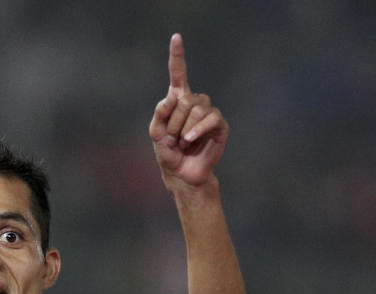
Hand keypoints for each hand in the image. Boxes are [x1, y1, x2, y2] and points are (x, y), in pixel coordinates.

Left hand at [149, 33, 228, 187]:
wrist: (182, 174)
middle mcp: (195, 103)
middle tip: (173, 138)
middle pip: (185, 99)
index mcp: (178, 100)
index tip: (176, 37)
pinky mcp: (220, 126)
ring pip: (196, 110)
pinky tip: (190, 140)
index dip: (177, 56)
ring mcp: (209, 113)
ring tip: (183, 142)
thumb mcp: (156, 134)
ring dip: (184, 129)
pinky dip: (197, 130)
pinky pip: (210, 119)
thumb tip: (172, 96)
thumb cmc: (168, 153)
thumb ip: (159, 115)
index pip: (178, 74)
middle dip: (174, 121)